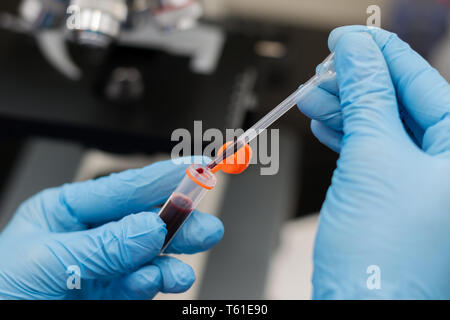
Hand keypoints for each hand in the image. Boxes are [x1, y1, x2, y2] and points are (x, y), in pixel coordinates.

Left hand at [0, 157, 223, 298]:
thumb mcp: (46, 260)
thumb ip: (103, 245)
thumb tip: (150, 227)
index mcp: (68, 211)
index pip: (124, 188)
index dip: (164, 177)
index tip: (197, 168)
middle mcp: (90, 237)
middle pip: (145, 221)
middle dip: (178, 223)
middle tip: (205, 227)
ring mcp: (103, 267)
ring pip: (149, 256)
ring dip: (169, 261)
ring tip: (180, 271)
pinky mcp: (111, 296)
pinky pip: (140, 285)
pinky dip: (152, 284)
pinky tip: (155, 281)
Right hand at [298, 26, 449, 298]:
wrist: (359, 309)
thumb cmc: (384, 255)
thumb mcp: (374, 158)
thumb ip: (366, 98)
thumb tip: (354, 53)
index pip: (423, 84)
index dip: (382, 55)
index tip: (349, 39)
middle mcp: (446, 168)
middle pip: (399, 104)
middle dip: (357, 82)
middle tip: (324, 67)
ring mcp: (417, 184)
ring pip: (378, 128)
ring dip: (343, 109)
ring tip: (312, 95)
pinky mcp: (389, 198)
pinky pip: (368, 153)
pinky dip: (343, 136)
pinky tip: (324, 124)